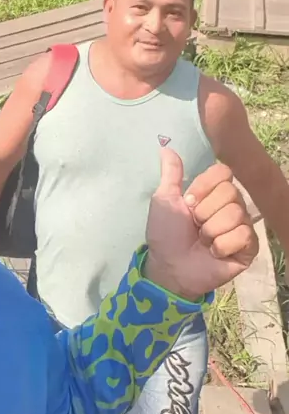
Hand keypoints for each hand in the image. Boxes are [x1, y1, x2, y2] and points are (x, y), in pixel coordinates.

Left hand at [145, 149, 257, 299]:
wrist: (169, 266)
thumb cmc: (166, 234)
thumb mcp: (164, 201)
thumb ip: (171, 175)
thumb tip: (166, 147)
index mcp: (212, 192)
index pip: (223, 172)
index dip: (204, 186)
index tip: (188, 202)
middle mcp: (230, 206)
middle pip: (230, 192)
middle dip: (205, 212)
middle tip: (195, 225)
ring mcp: (241, 226)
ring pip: (236, 214)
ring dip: (211, 231)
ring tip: (203, 241)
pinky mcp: (249, 247)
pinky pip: (244, 235)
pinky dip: (222, 245)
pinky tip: (214, 252)